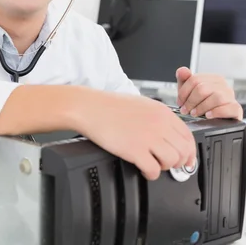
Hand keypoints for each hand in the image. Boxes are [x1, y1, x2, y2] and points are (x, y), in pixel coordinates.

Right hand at [76, 92, 196, 180]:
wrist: (89, 107)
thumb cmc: (108, 106)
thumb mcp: (141, 104)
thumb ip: (158, 117)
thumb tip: (168, 134)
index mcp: (162, 113)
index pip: (188, 136)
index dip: (189, 151)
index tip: (185, 159)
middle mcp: (159, 124)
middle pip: (184, 151)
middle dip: (178, 161)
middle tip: (167, 163)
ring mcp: (148, 138)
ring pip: (172, 161)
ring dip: (164, 167)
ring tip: (153, 164)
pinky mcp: (135, 150)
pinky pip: (153, 170)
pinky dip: (150, 174)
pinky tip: (143, 169)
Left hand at [176, 66, 242, 119]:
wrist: (217, 117)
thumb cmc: (202, 102)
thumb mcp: (190, 91)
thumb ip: (184, 80)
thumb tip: (182, 71)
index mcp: (213, 79)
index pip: (195, 80)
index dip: (184, 92)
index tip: (180, 102)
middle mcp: (223, 86)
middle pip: (203, 88)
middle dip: (191, 101)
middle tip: (185, 110)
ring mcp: (231, 97)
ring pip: (216, 98)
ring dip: (201, 107)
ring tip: (195, 114)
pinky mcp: (236, 109)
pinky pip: (228, 108)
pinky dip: (216, 112)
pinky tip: (208, 116)